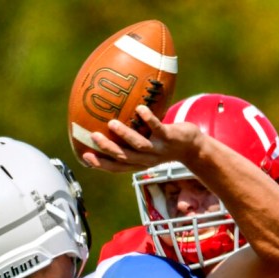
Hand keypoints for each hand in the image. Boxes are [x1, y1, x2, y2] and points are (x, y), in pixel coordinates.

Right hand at [81, 105, 200, 172]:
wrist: (193, 147)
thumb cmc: (164, 143)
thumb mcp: (145, 142)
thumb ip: (129, 137)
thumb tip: (108, 122)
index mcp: (139, 163)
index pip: (117, 167)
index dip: (101, 164)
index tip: (86, 156)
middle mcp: (147, 159)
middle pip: (125, 157)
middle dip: (108, 148)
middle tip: (93, 136)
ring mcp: (159, 149)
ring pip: (139, 145)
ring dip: (125, 135)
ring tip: (111, 123)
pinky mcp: (170, 138)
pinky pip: (158, 128)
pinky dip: (149, 119)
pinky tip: (140, 109)